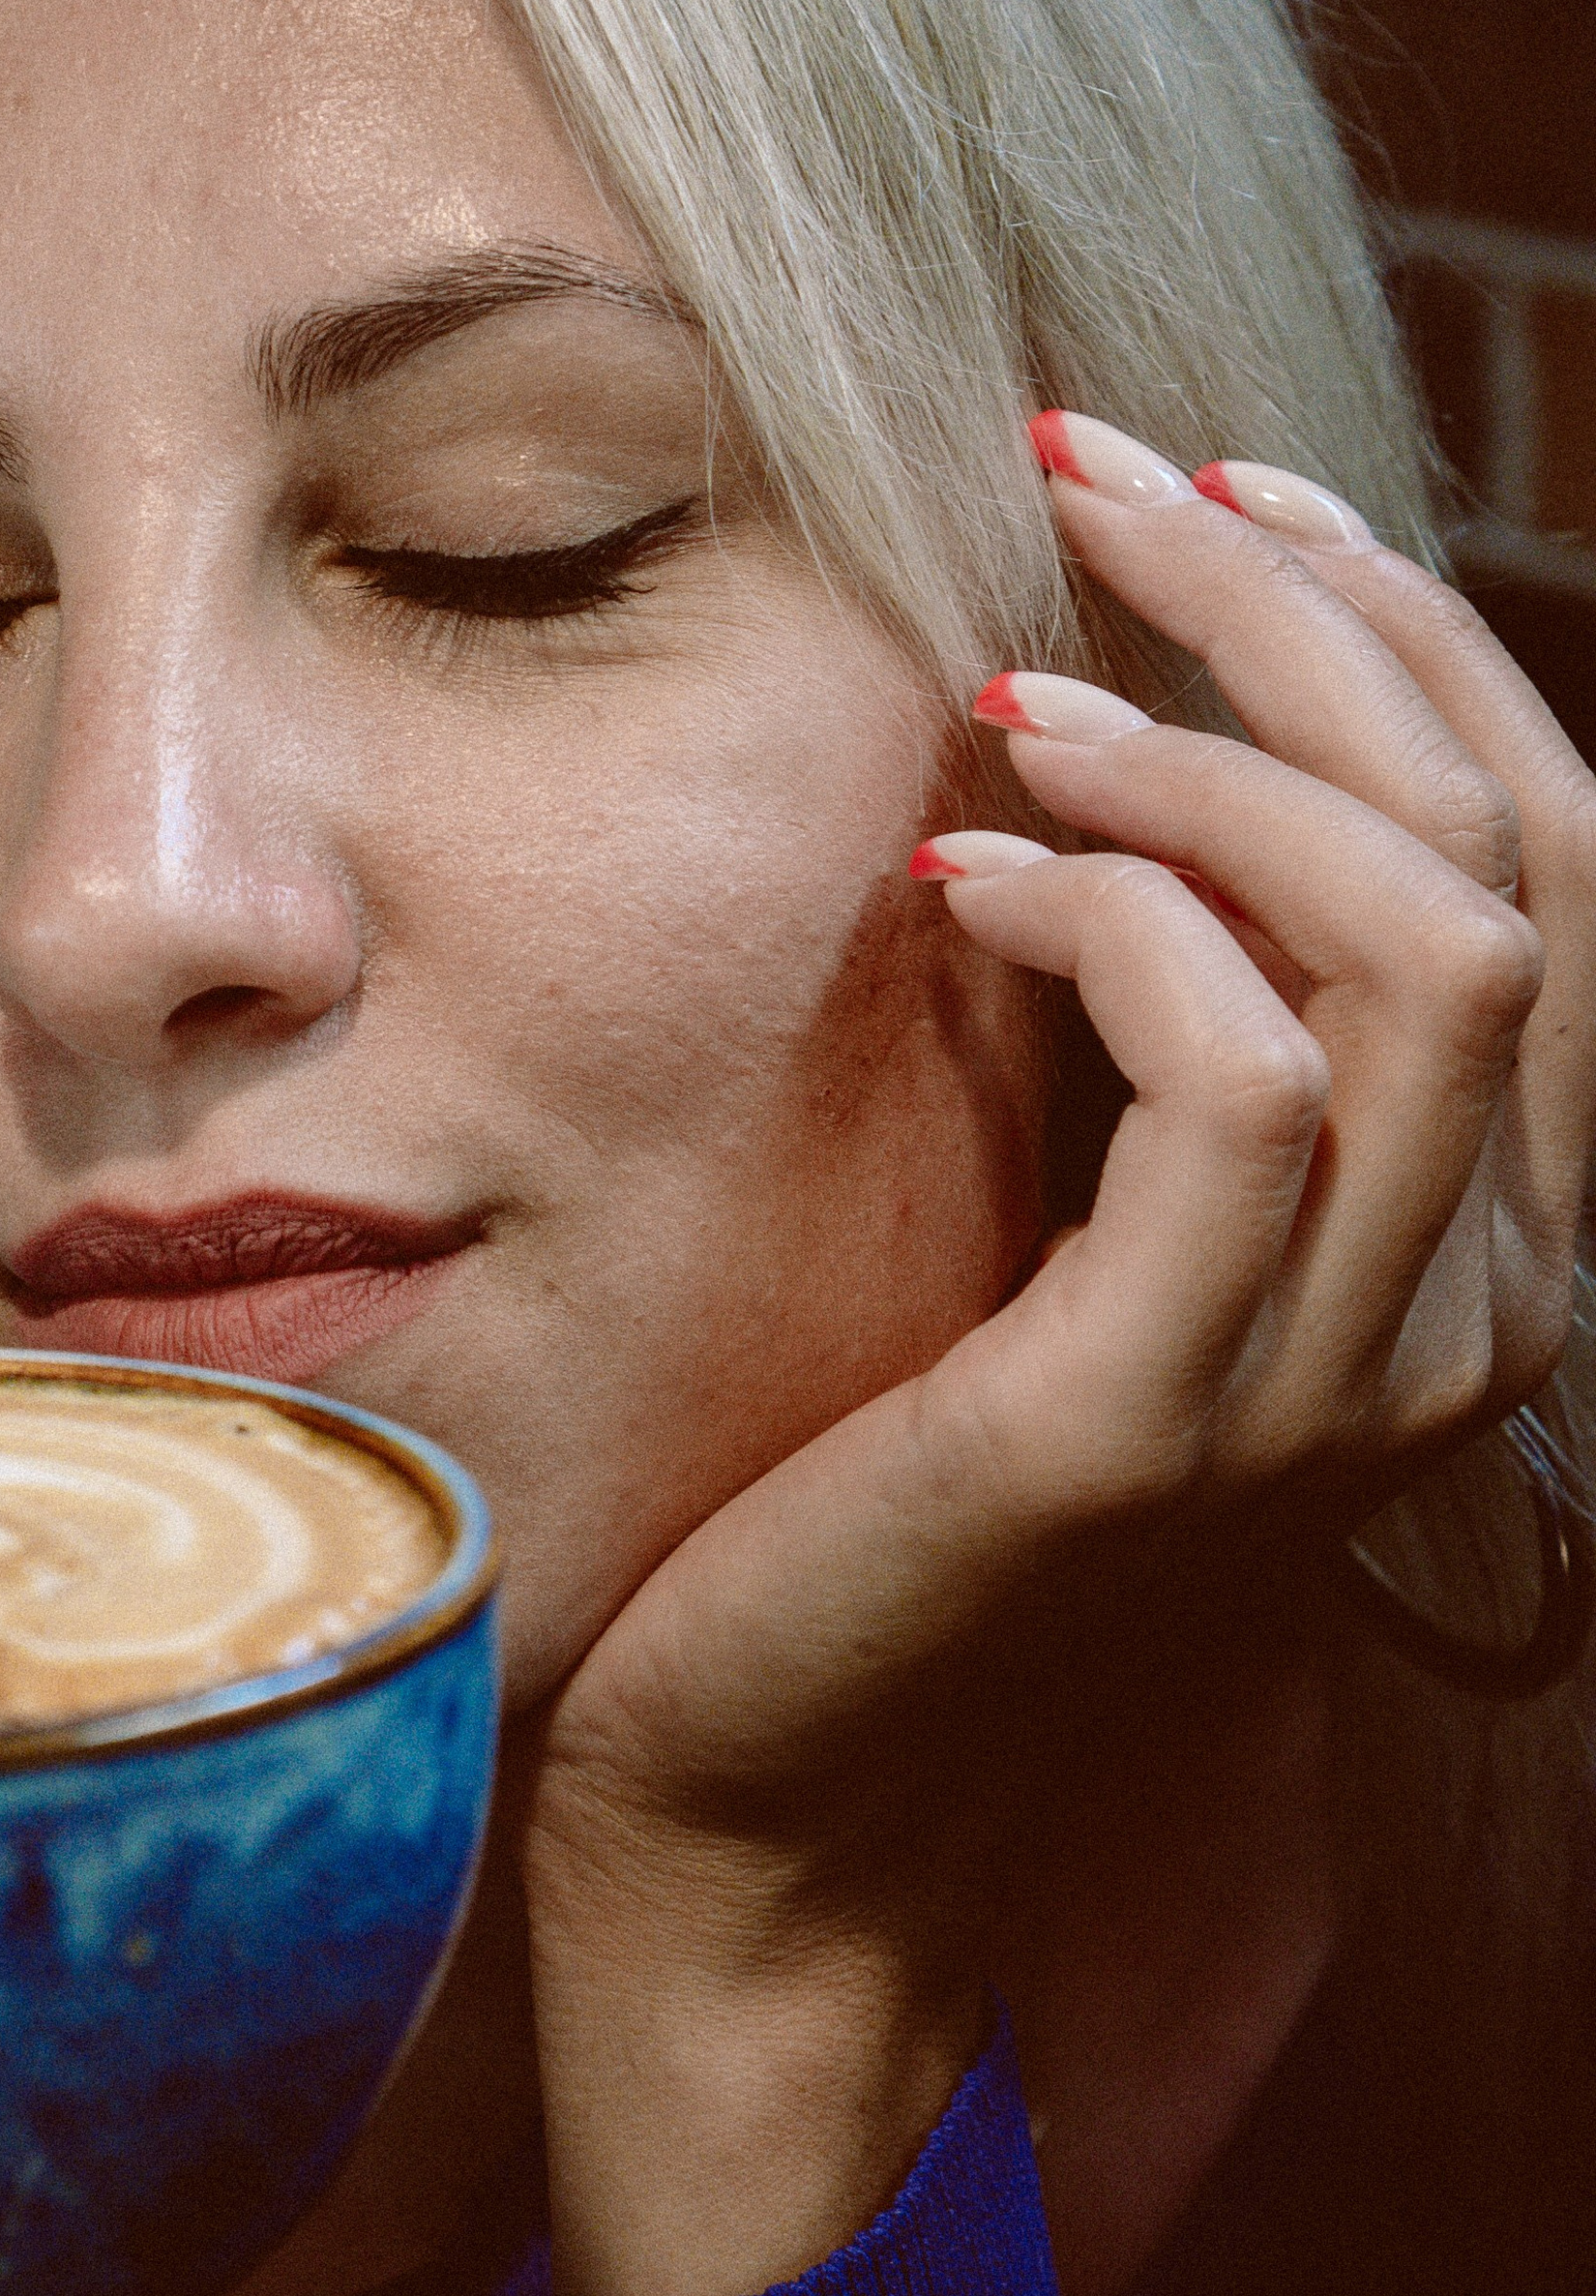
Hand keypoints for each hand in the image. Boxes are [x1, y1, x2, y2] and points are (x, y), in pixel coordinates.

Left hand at [525, 413, 1595, 2295]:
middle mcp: (1473, 1307)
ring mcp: (1339, 1377)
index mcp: (1478, 1238)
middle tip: (1087, 480)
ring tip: (1013, 702)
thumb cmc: (903, 1482)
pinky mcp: (1153, 1421)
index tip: (1215, 485)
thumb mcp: (1094, 1217)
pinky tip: (952, 886)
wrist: (777, 1815)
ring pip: (1422, 938)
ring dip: (1212, 751)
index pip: (1559, 857)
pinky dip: (1104, 918)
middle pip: (1512, 849)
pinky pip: (1228, 1080)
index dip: (1412, 628)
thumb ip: (1184, 1021)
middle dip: (1310, 606)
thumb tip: (1145, 726)